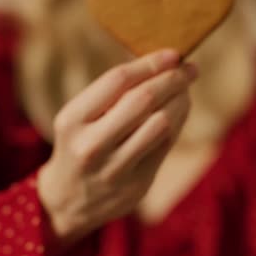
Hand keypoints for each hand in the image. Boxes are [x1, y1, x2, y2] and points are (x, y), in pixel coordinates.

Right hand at [38, 49, 196, 247]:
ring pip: (161, 123)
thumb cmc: (78, 146)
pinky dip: (177, 122)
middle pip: (143, 99)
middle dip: (173, 79)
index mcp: (72, 120)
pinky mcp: (136, 184)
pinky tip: (179, 112)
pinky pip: (166, 144)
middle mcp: (91, 145)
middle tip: (189, 69)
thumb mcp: (77, 118)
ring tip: (185, 90)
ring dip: (181, 100)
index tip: (172, 54)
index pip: (117, 80)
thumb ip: (110, 95)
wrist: (66, 201)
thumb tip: (159, 65)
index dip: (150, 63)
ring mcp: (114, 168)